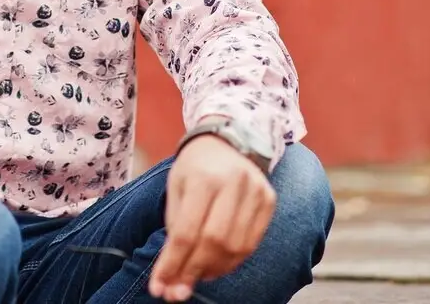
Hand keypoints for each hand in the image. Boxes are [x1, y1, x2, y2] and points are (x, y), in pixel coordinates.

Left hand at [148, 134, 276, 301]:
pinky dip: (232, 262)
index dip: (172, 264)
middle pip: (214, 242)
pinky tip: (216, 266)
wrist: (228, 141)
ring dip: (213, 270)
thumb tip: (169, 276)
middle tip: (177, 291)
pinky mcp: (269, 201)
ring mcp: (256, 192)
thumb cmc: (195, 167)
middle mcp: (234, 183)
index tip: (159, 286)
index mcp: (204, 177)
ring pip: (236, 247)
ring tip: (195, 276)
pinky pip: (252, 243)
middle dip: (193, 272)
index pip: (186, 231)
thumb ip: (173, 229)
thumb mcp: (175, 188)